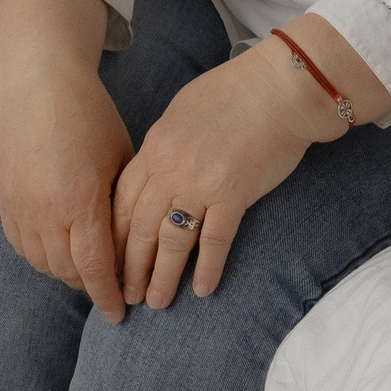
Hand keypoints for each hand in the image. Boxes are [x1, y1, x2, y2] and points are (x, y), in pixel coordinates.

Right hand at [0, 0, 133, 320]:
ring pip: (43, 263)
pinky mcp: (4, 201)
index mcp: (80, 202)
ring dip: (66, 273)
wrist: (37, 85)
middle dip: (91, 286)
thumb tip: (133, 243)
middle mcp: (45, 213)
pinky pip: (22, 246)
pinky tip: (58, 251)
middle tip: (111, 290)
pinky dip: (42, 257)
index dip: (108, 295)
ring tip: (87, 271)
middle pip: (68, 271)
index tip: (120, 316)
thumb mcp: (119, 158)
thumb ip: (122, 203)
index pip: (95, 267)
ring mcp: (19, 209)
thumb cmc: (89, 116)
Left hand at [113, 39, 332, 309]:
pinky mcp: (234, 195)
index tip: (110, 260)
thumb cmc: (235, 91)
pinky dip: (206, 268)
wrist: (279, 87)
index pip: (123, 201)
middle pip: (140, 227)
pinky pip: (214, 240)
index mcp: (155, 147)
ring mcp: (201, 184)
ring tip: (156, 303)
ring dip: (161, 277)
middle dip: (130, 266)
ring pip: (171, 241)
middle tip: (125, 294)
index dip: (115, 236)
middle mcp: (171, 169)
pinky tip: (203, 290)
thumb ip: (165, 143)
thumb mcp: (183, 110)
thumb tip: (154, 169)